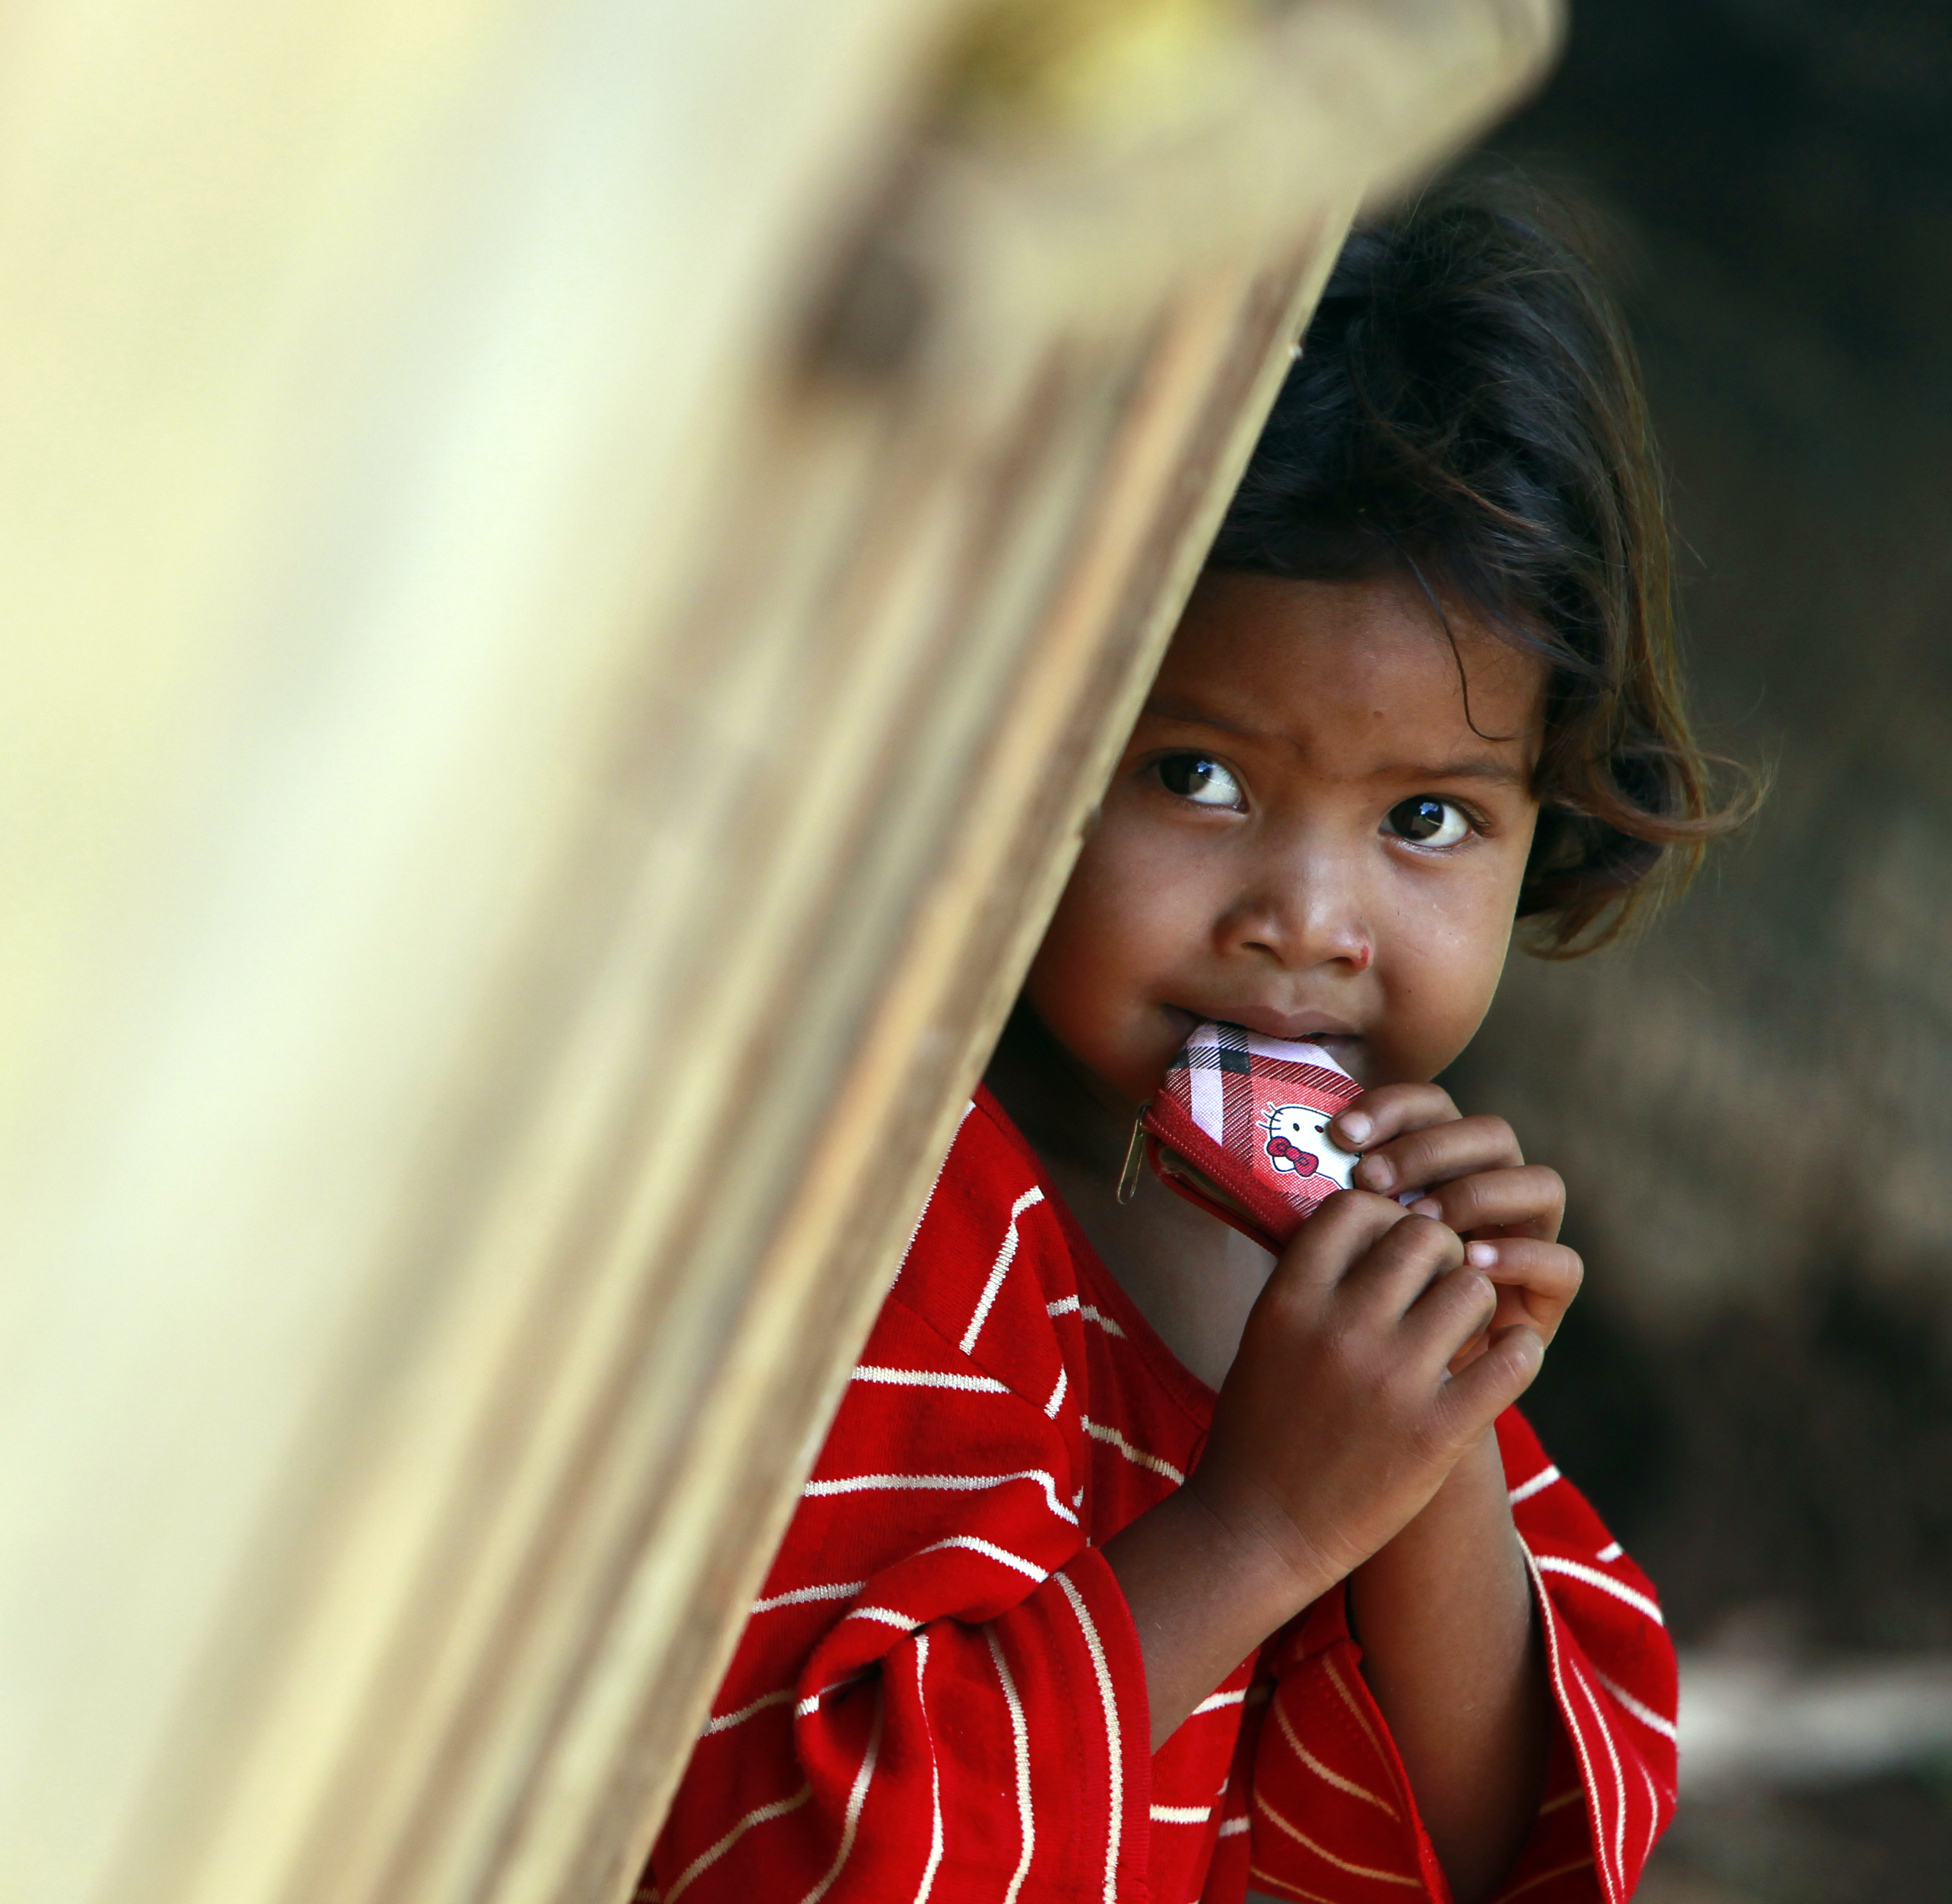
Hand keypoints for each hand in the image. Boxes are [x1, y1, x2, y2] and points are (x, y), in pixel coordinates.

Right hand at [1187, 1189, 1542, 1603]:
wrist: (1258, 1530)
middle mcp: (1340, 1329)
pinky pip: (1511, 1359)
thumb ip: (1314, 1280)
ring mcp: (1391, 1381)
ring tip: (1462, 1330)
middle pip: (1424, 1235)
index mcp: (1289, 1300)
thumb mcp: (1266, 1336)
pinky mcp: (1438, 1432)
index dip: (1384, 1217)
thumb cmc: (1262, 1425)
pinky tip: (1503, 1359)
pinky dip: (1518, 1351)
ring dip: (1476, 1302)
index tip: (1390, 1248)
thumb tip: (1373, 1222)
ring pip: (1473, 1287)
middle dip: (1440, 1253)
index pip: (1356, 1207)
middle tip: (1436, 1286)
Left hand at [1329, 1086, 1581, 1357]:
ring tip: (1423, 1219)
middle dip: (1429, 1148)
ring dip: (1479, 1193)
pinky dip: (1520, 1256)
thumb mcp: (1331, 1250)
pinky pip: (1562, 1263)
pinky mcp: (1545, 1297)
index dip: (1393, 1106)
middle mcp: (1488, 1192)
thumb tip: (1303, 1148)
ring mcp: (1524, 1241)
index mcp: (1438, 1165)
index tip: (1341, 1134)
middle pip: (1490, 1133)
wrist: (1380, 1403)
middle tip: (1373, 1178)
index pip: (1431, 1105)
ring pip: (1540, 1184)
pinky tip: (1470, 1262)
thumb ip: (1333, 1199)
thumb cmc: (1348, 1316)